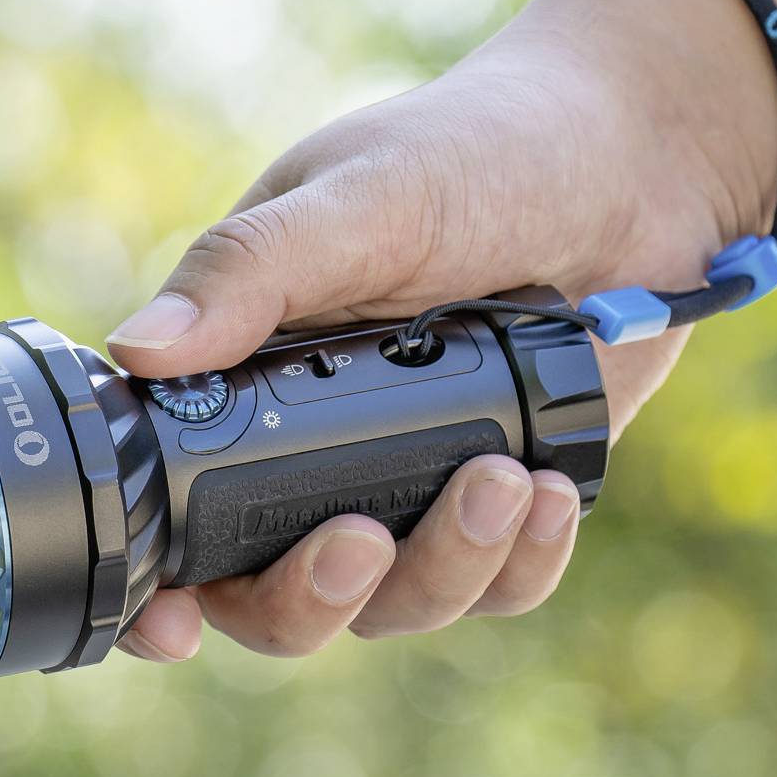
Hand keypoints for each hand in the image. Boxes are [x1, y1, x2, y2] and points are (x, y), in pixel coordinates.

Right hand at [106, 0, 776, 661]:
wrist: (639, 158)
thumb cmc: (480, 150)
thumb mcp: (362, 197)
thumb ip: (252, 270)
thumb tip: (137, 348)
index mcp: (242, 373)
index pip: (166, 505)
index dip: (151, 589)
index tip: (169, 626)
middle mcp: (308, 446)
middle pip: (270, 595)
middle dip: (311, 596)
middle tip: (362, 542)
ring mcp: (406, 482)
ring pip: (391, 603)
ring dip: (442, 566)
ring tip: (504, 480)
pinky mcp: (499, 501)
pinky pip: (495, 586)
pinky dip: (521, 561)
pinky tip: (551, 495)